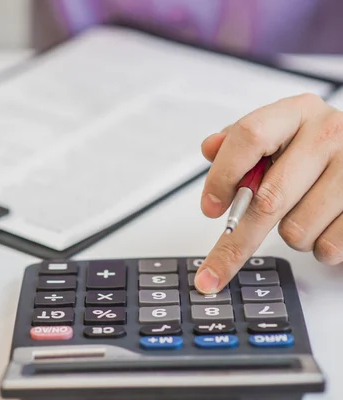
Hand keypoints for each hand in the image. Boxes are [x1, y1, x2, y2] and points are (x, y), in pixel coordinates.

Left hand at [194, 93, 342, 293]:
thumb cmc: (312, 150)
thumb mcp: (276, 135)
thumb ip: (238, 144)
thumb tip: (210, 148)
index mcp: (297, 113)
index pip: (249, 137)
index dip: (223, 175)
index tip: (209, 208)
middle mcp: (329, 133)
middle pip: (269, 198)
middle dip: (238, 238)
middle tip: (217, 264)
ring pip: (296, 230)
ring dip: (290, 236)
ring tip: (303, 215)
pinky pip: (328, 246)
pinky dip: (318, 247)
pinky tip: (325, 225)